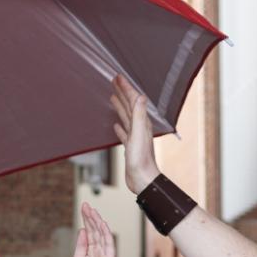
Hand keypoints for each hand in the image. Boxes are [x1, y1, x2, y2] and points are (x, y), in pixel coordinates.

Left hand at [72, 202, 115, 256]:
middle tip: (86, 204)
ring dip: (97, 222)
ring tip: (92, 210)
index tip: (84, 207)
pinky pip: (109, 244)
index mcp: (92, 251)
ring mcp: (106, 255)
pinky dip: (106, 233)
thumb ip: (81, 245)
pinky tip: (102, 223)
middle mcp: (100, 251)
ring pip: (102, 234)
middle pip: (96, 230)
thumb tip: (83, 229)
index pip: (90, 231)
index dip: (87, 219)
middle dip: (91, 217)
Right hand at [111, 74, 158, 194]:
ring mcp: (134, 137)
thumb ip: (138, 115)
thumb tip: (140, 96)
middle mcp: (139, 127)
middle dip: (122, 92)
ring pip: (126, 117)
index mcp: (141, 122)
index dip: (126, 88)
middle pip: (129, 105)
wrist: (142, 179)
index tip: (118, 77)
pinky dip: (119, 127)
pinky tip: (116, 125)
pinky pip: (123, 133)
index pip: (133, 100)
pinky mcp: (130, 147)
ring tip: (114, 98)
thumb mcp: (138, 134)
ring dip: (120, 106)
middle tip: (115, 82)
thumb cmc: (141, 159)